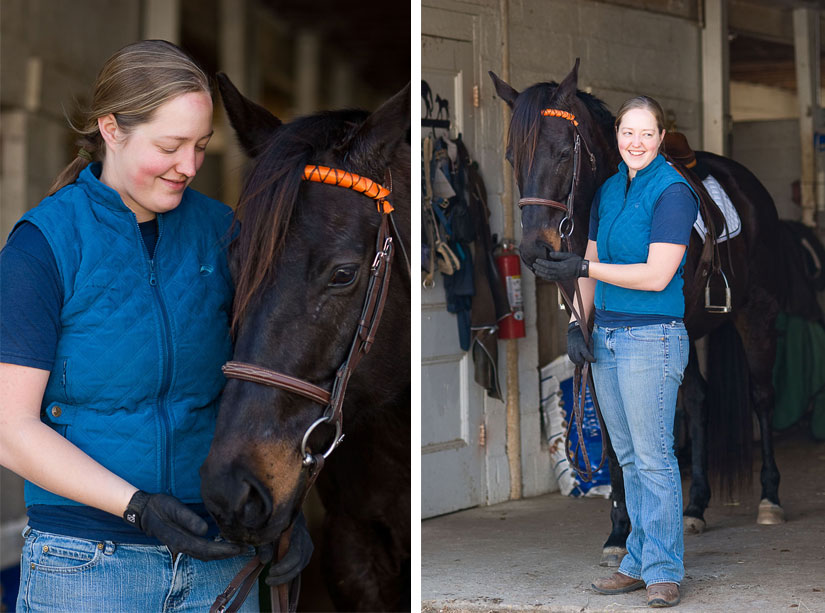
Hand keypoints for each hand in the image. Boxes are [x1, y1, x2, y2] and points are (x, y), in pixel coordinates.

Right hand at [123, 490, 242, 560]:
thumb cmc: (159, 507)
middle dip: (227, 554)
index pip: (208, 549)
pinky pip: (200, 550)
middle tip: (246, 548)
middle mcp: (183, 546)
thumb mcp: (174, 508)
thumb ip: (188, 519)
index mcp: (182, 539)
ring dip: (221, 554)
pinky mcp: (182, 541)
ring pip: (205, 555)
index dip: (225, 550)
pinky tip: (222, 544)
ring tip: (238, 548)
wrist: (143, 511)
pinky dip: (213, 550)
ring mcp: (182, 545)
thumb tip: (204, 530)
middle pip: (208, 555)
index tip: (241, 547)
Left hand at [265, 512, 313, 585]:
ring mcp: (308, 546)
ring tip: (272, 580)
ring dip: (286, 577)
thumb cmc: (275, 522)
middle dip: (284, 576)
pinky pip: (300, 566)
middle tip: (268, 580)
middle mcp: (306, 539)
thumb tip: (265, 561)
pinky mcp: (307, 552)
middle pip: (299, 564)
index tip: (270, 571)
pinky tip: (279, 576)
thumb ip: (266, 545)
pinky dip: (290, 573)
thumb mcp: (268, 531)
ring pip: (300, 567)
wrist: (289, 513)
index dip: (283, 566)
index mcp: (296, 531)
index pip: (295, 555)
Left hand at [533, 252, 588, 280]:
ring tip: (535, 270)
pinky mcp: (560, 279)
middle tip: (533, 265)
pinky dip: (545, 277)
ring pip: (547, 276)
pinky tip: (541, 275)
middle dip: (539, 268)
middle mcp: (559, 272)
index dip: (541, 263)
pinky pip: (551, 279)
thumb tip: (549, 254)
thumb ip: (558, 255)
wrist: (582, 269)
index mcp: (561, 266)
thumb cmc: (576, 261)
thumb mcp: (568, 255)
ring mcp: (559, 276)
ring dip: (540, 273)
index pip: (548, 265)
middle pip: (546, 271)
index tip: (537, 260)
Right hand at [567, 323, 594, 365]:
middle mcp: (575, 348)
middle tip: (588, 362)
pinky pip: (571, 358)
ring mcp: (571, 349)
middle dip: (584, 363)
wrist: (574, 330)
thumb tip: (593, 358)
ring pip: (575, 360)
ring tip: (584, 362)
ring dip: (580, 363)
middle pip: (579, 360)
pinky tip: (579, 361)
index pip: (587, 355)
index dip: (591, 359)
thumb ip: (591, 349)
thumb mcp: (590, 340)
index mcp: (581, 345)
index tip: (595, 360)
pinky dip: (575, 361)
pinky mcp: (569, 350)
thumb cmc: (584, 335)